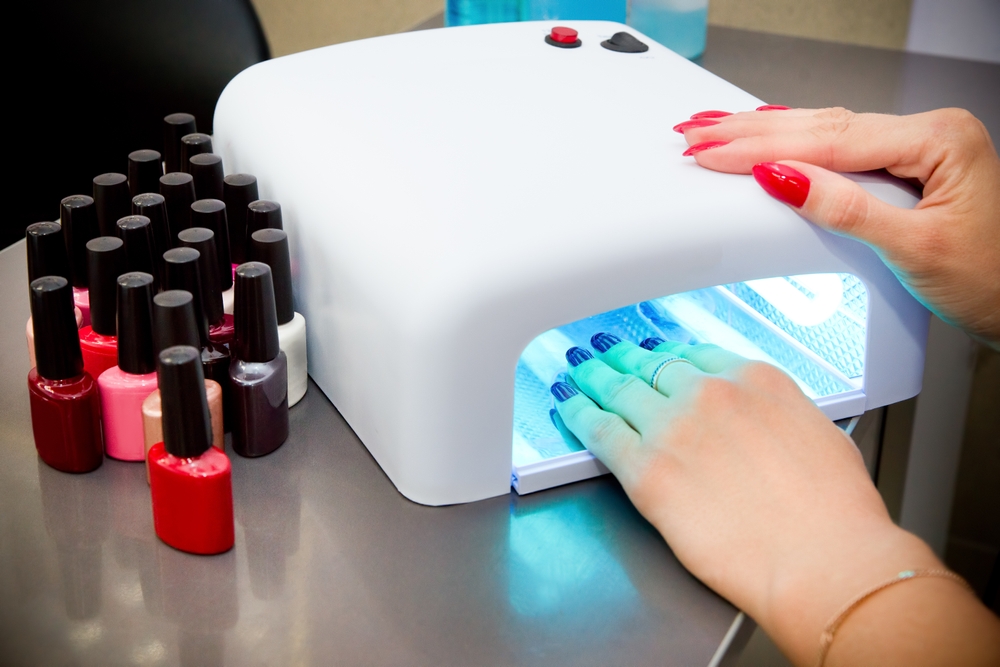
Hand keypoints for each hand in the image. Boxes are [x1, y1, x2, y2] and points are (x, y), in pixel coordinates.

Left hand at [552, 335, 998, 665]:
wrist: (822, 561)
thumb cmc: (834, 513)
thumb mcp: (818, 434)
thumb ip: (776, 415)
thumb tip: (760, 422)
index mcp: (754, 379)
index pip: (695, 355)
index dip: (667, 355)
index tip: (655, 356)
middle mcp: (710, 393)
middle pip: (651, 367)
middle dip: (624, 359)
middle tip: (605, 353)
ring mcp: (673, 428)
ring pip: (618, 390)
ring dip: (593, 378)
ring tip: (578, 373)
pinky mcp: (646, 470)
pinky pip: (600, 431)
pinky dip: (578, 415)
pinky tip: (569, 409)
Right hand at [677, 107, 999, 348]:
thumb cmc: (992, 280)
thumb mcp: (914, 249)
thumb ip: (847, 209)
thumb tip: (785, 178)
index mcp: (938, 139)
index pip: (831, 140)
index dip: (763, 147)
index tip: (715, 153)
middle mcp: (928, 133)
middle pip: (822, 125)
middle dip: (752, 130)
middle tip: (698, 134)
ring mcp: (917, 145)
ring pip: (826, 131)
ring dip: (766, 132)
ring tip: (716, 130)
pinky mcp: (906, 164)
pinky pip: (841, 145)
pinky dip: (797, 143)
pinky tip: (770, 133)